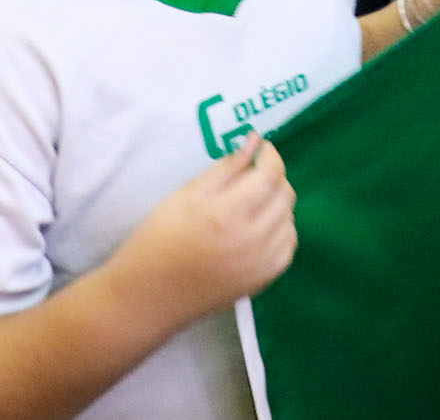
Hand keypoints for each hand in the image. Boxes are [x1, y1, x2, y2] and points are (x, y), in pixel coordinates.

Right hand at [109, 134, 295, 326]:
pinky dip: (281, 229)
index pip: (270, 175)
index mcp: (228, 214)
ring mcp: (261, 264)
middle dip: (274, 177)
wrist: (149, 296)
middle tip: (253, 173)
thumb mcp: (185, 195)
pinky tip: (260, 227)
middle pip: (285, 195)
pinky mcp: (263, 282)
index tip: (261, 147)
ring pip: (290, 219)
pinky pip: (288, 246)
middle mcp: (252, 240)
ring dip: (278, 203)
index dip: (271, 155)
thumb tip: (253, 142)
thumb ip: (224, 168)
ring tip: (252, 201)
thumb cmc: (158, 239)